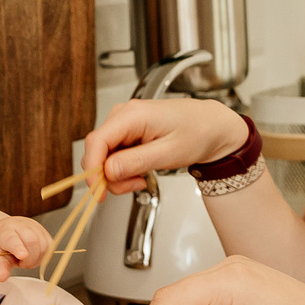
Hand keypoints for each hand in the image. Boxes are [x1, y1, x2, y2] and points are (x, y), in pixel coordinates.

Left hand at [0, 213, 55, 281]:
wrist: (1, 232)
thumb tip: (2, 277)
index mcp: (5, 231)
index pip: (13, 239)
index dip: (19, 248)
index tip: (22, 256)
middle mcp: (20, 225)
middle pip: (33, 241)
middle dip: (30, 259)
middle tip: (20, 263)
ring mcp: (34, 226)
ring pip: (44, 245)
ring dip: (37, 258)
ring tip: (25, 259)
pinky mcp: (44, 231)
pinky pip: (50, 246)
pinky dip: (44, 256)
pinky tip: (34, 256)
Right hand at [81, 98, 251, 194]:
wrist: (211, 126)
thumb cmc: (197, 132)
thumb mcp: (168, 153)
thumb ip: (136, 162)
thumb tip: (108, 171)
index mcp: (133, 114)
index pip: (97, 141)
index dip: (93, 169)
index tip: (98, 190)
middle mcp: (123, 114)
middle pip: (98, 151)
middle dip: (110, 176)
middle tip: (133, 186)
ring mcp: (124, 122)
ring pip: (104, 156)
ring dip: (118, 175)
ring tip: (142, 178)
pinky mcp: (126, 132)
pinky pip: (114, 155)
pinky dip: (123, 169)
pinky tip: (141, 170)